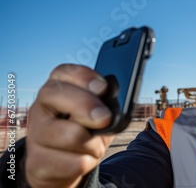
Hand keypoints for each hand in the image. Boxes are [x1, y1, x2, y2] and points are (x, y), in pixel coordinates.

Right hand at [26, 64, 114, 187]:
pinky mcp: (37, 163)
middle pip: (57, 95)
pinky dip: (88, 162)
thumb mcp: (99, 112)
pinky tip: (83, 159)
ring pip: (70, 134)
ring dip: (93, 143)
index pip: (64, 72)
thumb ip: (106, 102)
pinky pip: (73, 163)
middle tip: (105, 118)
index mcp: (57, 89)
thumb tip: (116, 95)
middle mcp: (41, 108)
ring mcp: (36, 135)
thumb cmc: (86, 130)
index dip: (84, 77)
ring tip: (94, 145)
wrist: (64, 165)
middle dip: (86, 105)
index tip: (103, 87)